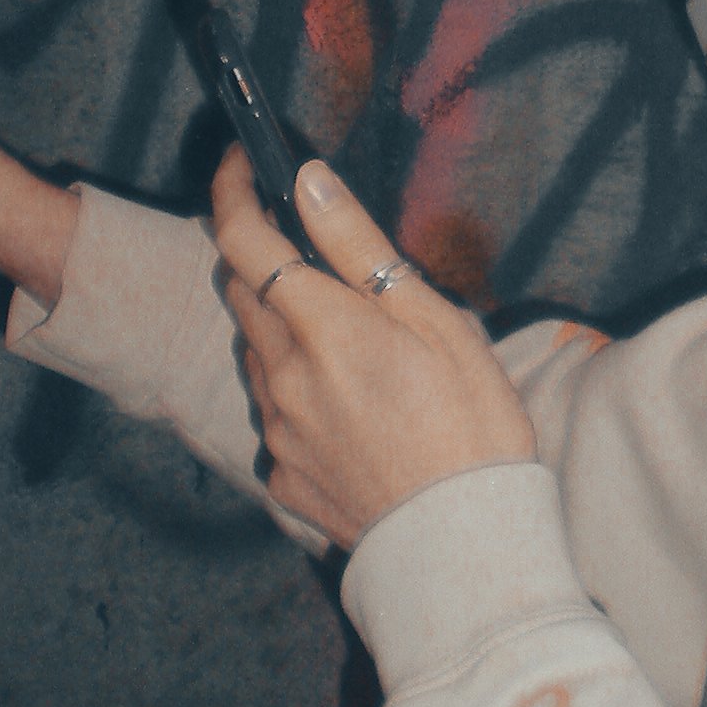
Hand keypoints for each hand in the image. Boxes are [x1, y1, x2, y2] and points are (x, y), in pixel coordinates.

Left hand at [212, 145, 534, 548]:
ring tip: (351, 346)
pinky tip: (352, 412)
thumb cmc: (473, 424)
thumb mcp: (436, 321)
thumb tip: (307, 180)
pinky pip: (275, 413)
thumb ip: (360, 248)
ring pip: (257, 352)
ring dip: (281, 328)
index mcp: (323, 328)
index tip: (242, 160)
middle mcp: (283, 376)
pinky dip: (298, 393)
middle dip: (262, 257)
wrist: (466, 547)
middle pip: (241, 291)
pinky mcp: (281, 474)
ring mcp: (276, 429)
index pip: (244, 239)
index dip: (232, 190)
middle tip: (313, 254)